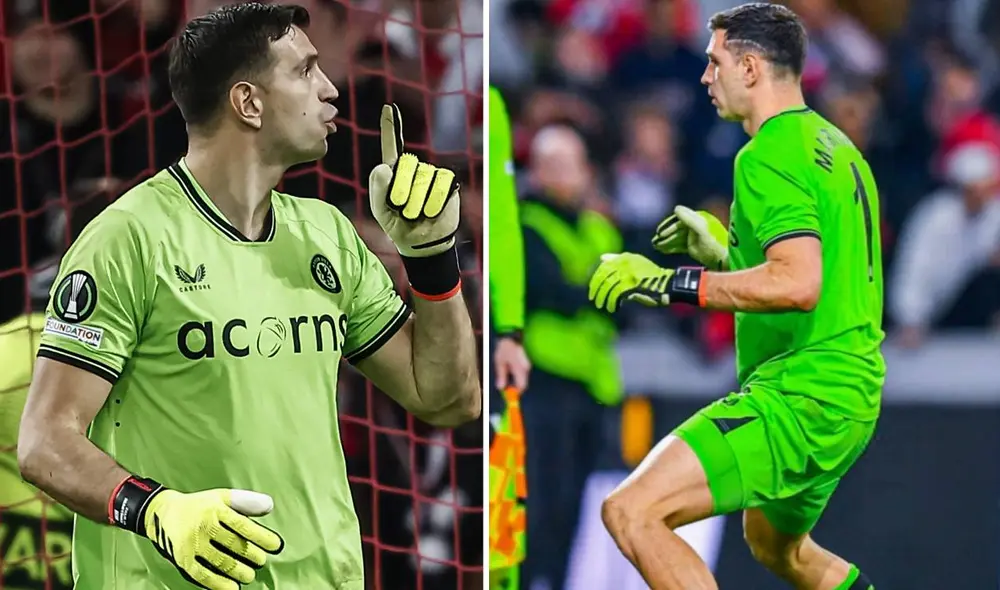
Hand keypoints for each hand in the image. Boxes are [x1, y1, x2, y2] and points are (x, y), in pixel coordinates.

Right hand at [142, 488, 283, 589]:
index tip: (275, 545)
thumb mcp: (221, 497)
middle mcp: (204, 525)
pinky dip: (217, 583)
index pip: (243, 525)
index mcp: (216, 509)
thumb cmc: (200, 505)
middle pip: (233, 544)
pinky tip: (231, 588)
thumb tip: (269, 507)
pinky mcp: (182, 558)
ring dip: (238, 570)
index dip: (261, 537)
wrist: (163, 511)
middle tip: (261, 561)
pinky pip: (201, 573)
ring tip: (249, 575)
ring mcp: (192, 543)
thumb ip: (245, 501)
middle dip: (251, 555)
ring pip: (220, 560)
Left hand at [368, 103, 460, 257]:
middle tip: (402, 210)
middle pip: (406, 165)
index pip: (392, 145)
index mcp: (394, 171)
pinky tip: (430, 212)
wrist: (422, 242)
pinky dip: (433, 203)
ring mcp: (432, 174)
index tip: (389, 108)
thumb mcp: (380, 210)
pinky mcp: (448, 182)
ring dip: (416, 203)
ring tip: (416, 214)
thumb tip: (385, 166)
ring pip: (422, 179)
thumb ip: (377, 188)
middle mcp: (414, 168)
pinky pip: (439, 186)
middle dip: (400, 191)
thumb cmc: (397, 225)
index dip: (390, 126)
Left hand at [494, 336, 529, 390]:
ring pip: (524, 375)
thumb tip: (501, 387)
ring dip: (517, 377)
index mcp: (520, 369)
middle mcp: (527, 368)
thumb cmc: (506, 346)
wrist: (514, 331)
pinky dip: (519, 370)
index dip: (516, 392)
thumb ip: (501, 375)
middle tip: (506, 382)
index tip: (509, 392)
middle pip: (524, 382)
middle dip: (516, 385)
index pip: (521, 387)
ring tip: (508, 370)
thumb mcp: (499, 361)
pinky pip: (525, 369)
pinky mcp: (529, 358)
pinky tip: (513, 364)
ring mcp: (529, 363)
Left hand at [589, 253, 675, 312]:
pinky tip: (613, 308)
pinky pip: (615, 294)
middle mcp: (625, 263)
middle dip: (596, 289)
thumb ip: (618, 260)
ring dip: (603, 298)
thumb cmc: (651, 277)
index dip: (596, 279)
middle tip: (593, 299)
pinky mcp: (631, 284)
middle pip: (603, 276)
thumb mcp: (635, 263)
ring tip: (602, 306)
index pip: (603, 267)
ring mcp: (628, 273)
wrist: (668, 285)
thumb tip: (601, 258)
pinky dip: (612, 302)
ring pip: (607, 286)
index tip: (593, 289)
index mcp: (625, 257)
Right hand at [652, 205, 728, 269]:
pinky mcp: (691, 247)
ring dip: (666, 242)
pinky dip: (670, 248)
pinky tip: (662, 250)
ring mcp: (692, 237)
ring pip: (676, 238)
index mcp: (698, 219)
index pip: (679, 220)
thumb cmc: (712, 242)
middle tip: (654, 241)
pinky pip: (678, 246)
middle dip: (665, 235)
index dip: (668, 225)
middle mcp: (694, 227)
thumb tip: (676, 208)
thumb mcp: (700, 229)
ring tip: (655, 246)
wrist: (720, 258)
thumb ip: (689, 218)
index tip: (659, 232)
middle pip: (676, 230)